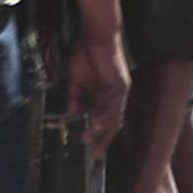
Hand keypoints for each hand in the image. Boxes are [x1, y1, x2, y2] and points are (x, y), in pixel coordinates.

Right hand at [67, 20, 129, 151]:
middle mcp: (115, 97)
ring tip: (90, 141)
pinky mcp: (121, 86)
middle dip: (104, 139)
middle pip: (112, 124)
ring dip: (103, 131)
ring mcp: (120, 93)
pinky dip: (106, 117)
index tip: (87, 146)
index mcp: (105, 96)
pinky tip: (97, 125)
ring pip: (114, 118)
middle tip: (96, 155)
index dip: (97, 133)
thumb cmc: (86, 55)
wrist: (94, 37)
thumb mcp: (76, 82)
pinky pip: (114, 106)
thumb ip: (75, 99)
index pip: (103, 120)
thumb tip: (71, 116)